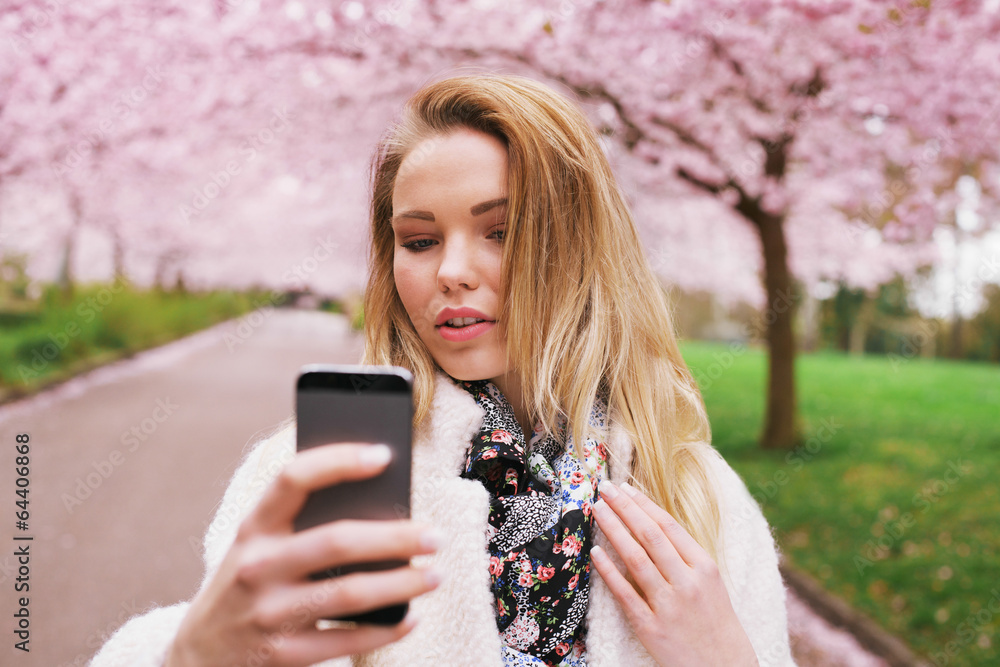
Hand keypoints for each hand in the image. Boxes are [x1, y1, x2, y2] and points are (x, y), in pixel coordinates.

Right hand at [165, 443, 440, 666]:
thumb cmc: (249, 584)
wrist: (197, 657)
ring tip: (436, 575)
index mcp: (254, 527)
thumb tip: (383, 504)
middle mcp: (257, 566)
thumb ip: (302, 523)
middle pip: (337, 541)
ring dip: (403, 584)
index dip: (339, 460)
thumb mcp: (259, 546)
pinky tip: (411, 619)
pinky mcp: (281, 656)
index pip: (294, 478)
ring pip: (349, 594)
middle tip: (435, 535)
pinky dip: (387, 631)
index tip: (384, 455)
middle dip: (395, 537)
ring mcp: (267, 614)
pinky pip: (347, 642)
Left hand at [591, 481, 757, 666]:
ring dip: (613, 530)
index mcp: (704, 567)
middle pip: (649, 535)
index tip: (624, 488)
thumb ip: (684, 556)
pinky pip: (625, 593)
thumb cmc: (715, 621)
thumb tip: (649, 523)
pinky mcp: (651, 627)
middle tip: (603, 488)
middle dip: (624, 508)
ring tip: (596, 510)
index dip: (643, 504)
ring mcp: (668, 605)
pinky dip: (608, 570)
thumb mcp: (710, 582)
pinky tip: (595, 552)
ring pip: (635, 558)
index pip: (668, 526)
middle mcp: (687, 582)